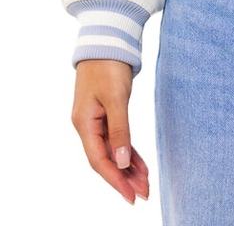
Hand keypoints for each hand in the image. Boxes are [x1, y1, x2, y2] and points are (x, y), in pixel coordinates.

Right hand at [70, 60, 149, 204]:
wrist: (107, 40)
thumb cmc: (108, 65)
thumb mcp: (116, 97)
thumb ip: (120, 129)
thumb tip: (122, 162)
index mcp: (84, 123)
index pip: (99, 160)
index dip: (115, 180)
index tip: (131, 196)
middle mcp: (88, 125)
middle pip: (106, 159)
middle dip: (124, 178)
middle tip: (144, 194)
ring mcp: (96, 120)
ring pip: (113, 151)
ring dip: (128, 167)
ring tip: (145, 183)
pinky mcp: (107, 113)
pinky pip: (117, 139)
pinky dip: (128, 152)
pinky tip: (139, 164)